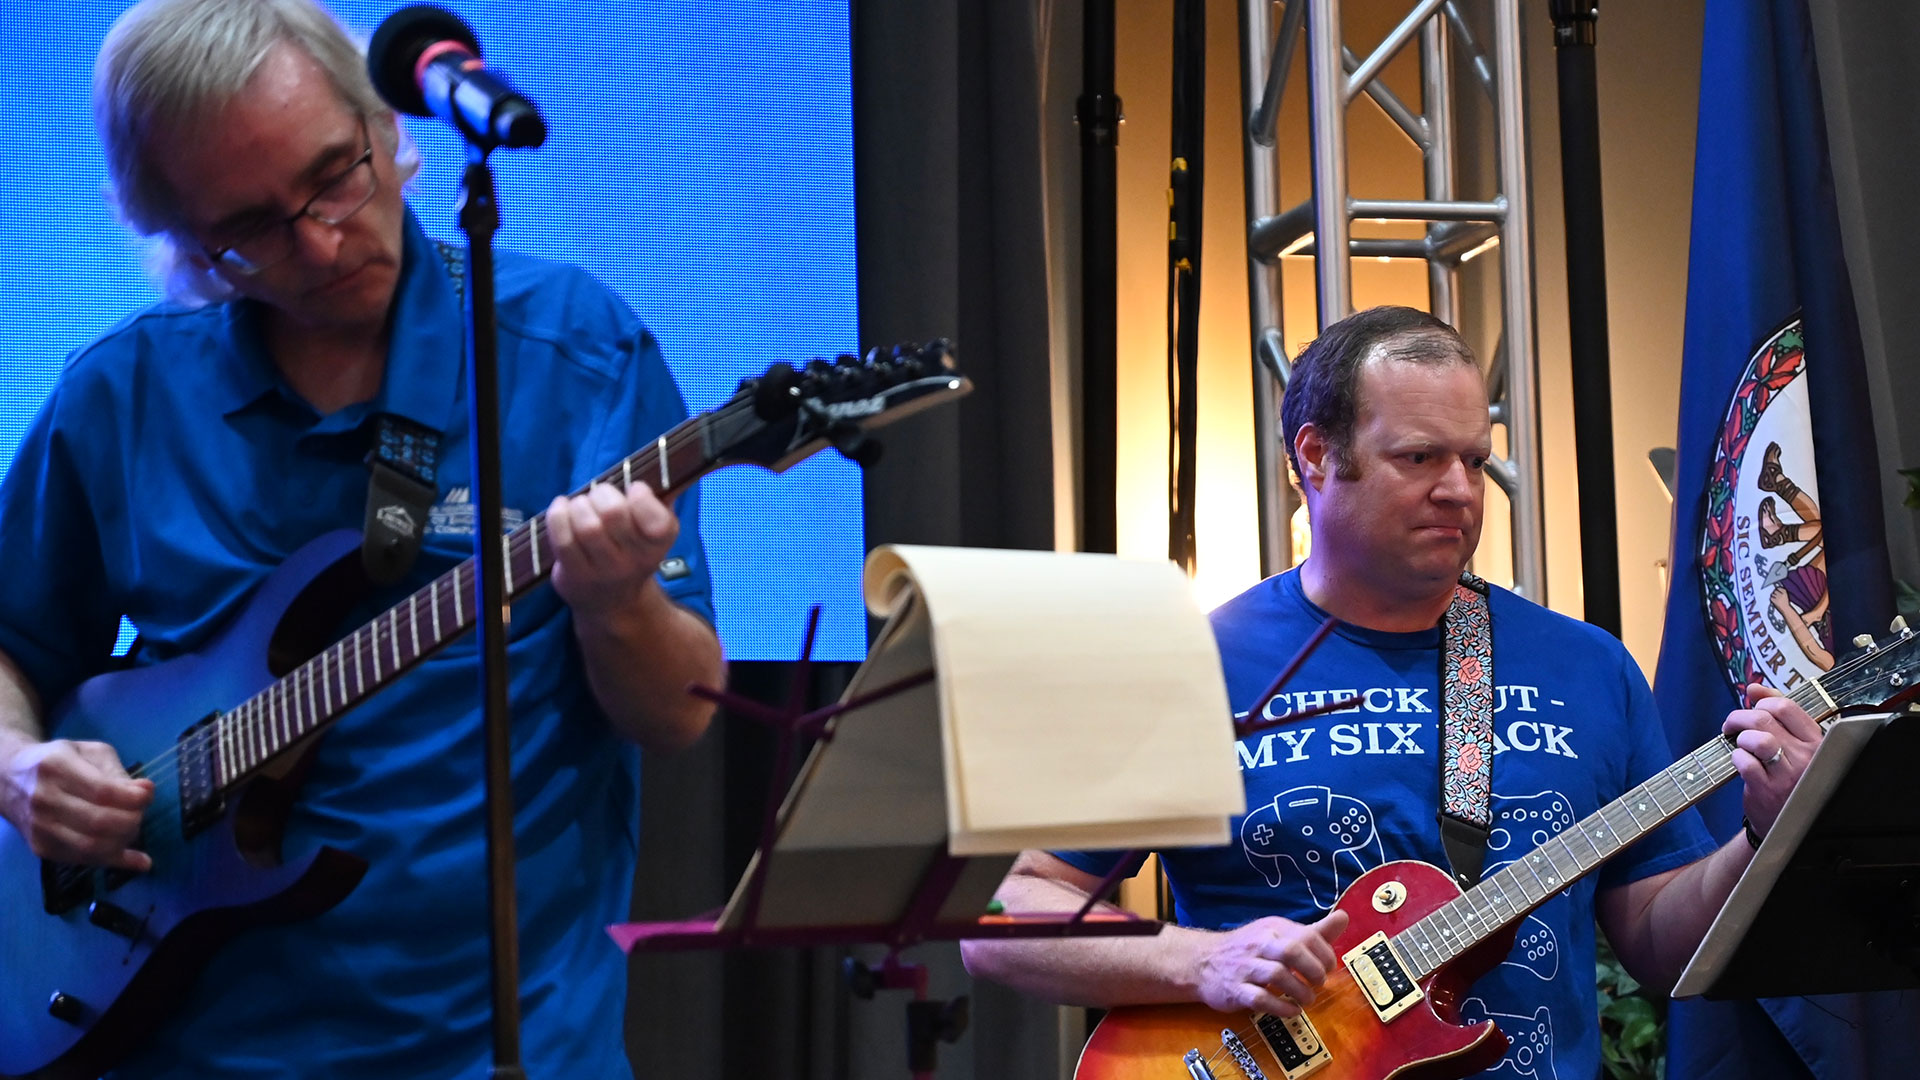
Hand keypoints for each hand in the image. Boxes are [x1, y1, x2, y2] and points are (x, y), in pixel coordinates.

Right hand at [0, 737, 152, 870]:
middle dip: (132, 821)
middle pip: (98, 822)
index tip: (148, 794)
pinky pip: (84, 861)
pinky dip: (116, 861)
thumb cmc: (58, 762)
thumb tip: (146, 791)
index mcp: (56, 767)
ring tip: (134, 829)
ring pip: (91, 847)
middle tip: (141, 813)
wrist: (9, 780)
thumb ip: (117, 772)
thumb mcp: (88, 753)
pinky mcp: (42, 849)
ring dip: (125, 842)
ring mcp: (40, 828)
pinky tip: (139, 860)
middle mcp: (44, 799)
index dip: (132, 798)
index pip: (101, 791)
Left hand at [545, 483, 677, 621]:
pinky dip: (558, 515)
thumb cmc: (632, 549)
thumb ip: (659, 497)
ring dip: (579, 504)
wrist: (614, 602)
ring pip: (587, 526)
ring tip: (580, 505)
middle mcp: (636, 561)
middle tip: (599, 495)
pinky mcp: (575, 576)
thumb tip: (661, 463)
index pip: (657, 519)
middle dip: (601, 493)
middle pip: (614, 514)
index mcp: (660, 542)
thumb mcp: (654, 528)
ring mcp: (604, 572)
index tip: (633, 489)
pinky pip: (562, 540)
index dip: (641, 496)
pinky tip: (561, 508)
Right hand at [1187, 909, 1349, 1015]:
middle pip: (1292, 952)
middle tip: (1318, 983)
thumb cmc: (1248, 949)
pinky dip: (1281, 1008)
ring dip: (1300, 992)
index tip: (1327, 968)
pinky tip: (1292, 1010)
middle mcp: (1259, 944)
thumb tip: (1343, 918)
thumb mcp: (1278, 934)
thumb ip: (1313, 931)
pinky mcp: (1236, 990)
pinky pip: (1261, 999)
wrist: (1202, 961)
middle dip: (1313, 971)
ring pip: (1278, 976)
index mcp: (1273, 928)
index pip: (1307, 937)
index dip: (1325, 955)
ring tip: (1307, 999)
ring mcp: (1246, 968)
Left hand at [1723, 683, 1822, 840]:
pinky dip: (1736, 757)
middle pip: (1765, 719)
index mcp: (1817, 742)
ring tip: (1738, 745)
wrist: (1788, 823)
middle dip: (1739, 717)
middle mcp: (1807, 757)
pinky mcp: (1768, 790)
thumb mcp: (1795, 746)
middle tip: (1731, 726)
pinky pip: (1745, 762)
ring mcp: (1788, 775)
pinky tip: (1740, 763)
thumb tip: (1755, 688)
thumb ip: (1778, 715)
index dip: (1762, 702)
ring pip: (1757, 738)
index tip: (1752, 709)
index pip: (1787, 706)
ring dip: (1740, 737)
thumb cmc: (1791, 780)